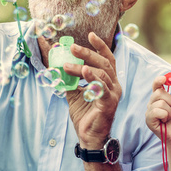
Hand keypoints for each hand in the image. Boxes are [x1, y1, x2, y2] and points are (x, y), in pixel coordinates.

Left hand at [64, 32, 122, 148]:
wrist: (89, 136)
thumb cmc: (85, 115)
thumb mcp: (74, 93)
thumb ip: (69, 79)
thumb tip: (56, 64)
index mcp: (109, 81)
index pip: (108, 59)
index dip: (100, 46)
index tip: (90, 34)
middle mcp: (114, 85)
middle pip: (104, 63)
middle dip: (88, 53)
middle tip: (72, 47)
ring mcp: (113, 94)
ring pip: (101, 73)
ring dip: (82, 67)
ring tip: (66, 65)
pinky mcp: (109, 103)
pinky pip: (102, 88)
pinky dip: (92, 78)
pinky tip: (82, 72)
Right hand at [145, 75, 170, 147]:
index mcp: (161, 98)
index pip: (156, 85)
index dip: (159, 80)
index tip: (164, 79)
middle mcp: (153, 103)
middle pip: (158, 92)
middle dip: (170, 101)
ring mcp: (150, 111)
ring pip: (159, 103)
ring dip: (169, 111)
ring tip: (170, 117)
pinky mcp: (148, 120)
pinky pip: (156, 111)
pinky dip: (165, 116)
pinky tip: (165, 121)